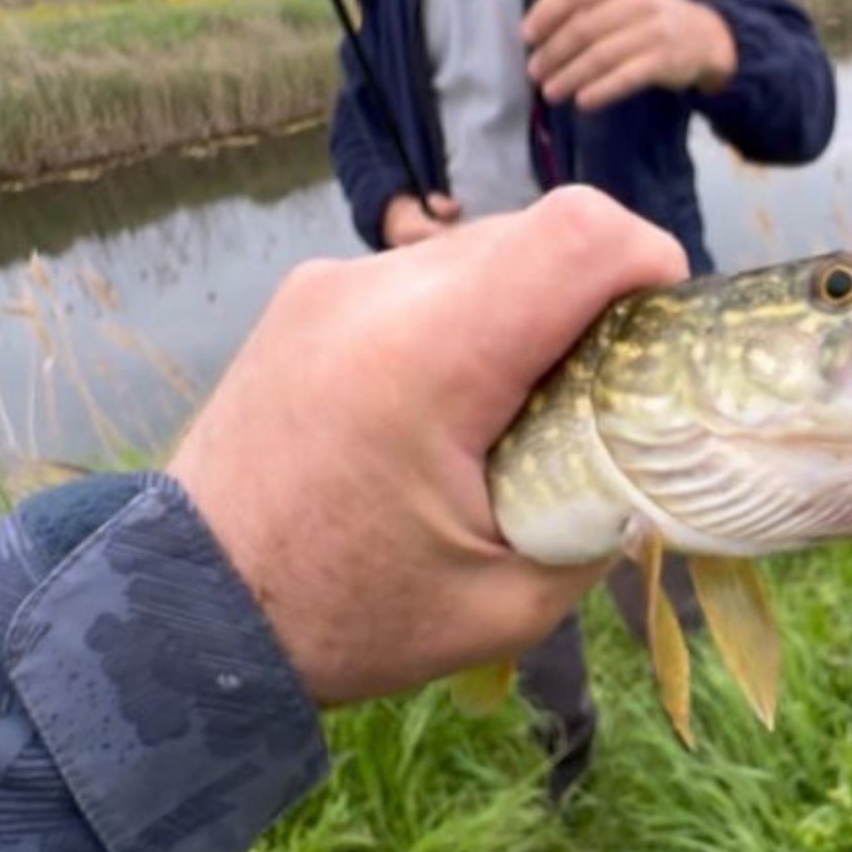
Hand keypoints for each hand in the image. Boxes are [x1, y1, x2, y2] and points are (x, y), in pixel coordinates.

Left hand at [166, 186, 688, 705]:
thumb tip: (664, 467)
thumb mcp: (508, 602)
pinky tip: (457, 403)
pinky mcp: (310, 295)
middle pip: (540, 233)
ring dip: (533, 308)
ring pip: (485, 248)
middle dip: (599, 301)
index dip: (654, 266)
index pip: (582, 234)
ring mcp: (333, 282)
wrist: (184, 611)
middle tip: (605, 395)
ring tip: (524, 407)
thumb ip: (606, 520)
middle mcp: (378, 290)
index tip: (667, 337)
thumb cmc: (346, 618)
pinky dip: (473, 317)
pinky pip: (426, 273)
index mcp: (432, 356)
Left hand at [522, 0, 737, 111]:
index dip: (545, 12)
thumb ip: (589, 4)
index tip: (527, 36)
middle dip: (553, 52)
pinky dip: (600, 91)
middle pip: (583, 27)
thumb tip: (537, 34)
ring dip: (569, 76)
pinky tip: (582, 101)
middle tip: (535, 72)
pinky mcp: (664, 61)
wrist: (707, 37)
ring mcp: (653, 31)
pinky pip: (624, 78)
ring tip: (551, 92)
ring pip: (599, 56)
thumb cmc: (652, 18)